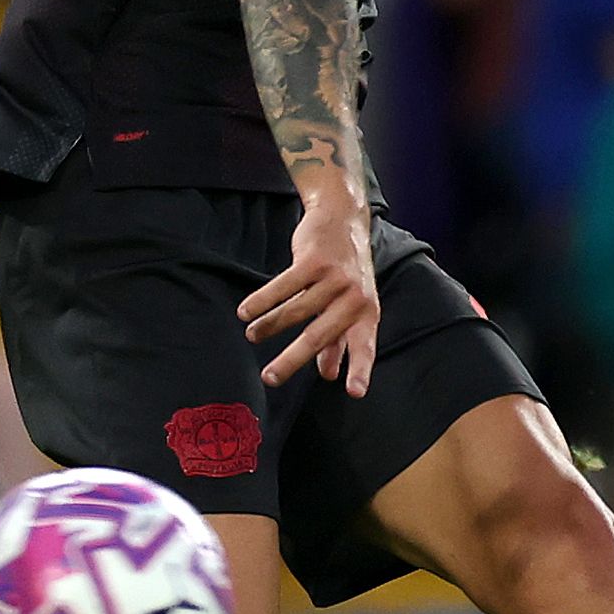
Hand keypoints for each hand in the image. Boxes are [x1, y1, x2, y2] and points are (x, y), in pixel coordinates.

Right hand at [245, 187, 383, 396]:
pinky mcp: (315, 261)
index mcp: (367, 313)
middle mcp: (355, 298)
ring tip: (252, 336)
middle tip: (269, 379)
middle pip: (319, 335)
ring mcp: (336, 278)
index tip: (353, 392)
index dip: (359, 369)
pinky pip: (282, 287)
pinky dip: (262, 301)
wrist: (344, 221)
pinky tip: (245, 312)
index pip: (364, 346)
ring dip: (269, 326)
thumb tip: (329, 375)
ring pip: (295, 311)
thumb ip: (339, 341)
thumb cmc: (345, 274)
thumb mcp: (349, 307)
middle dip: (292, 360)